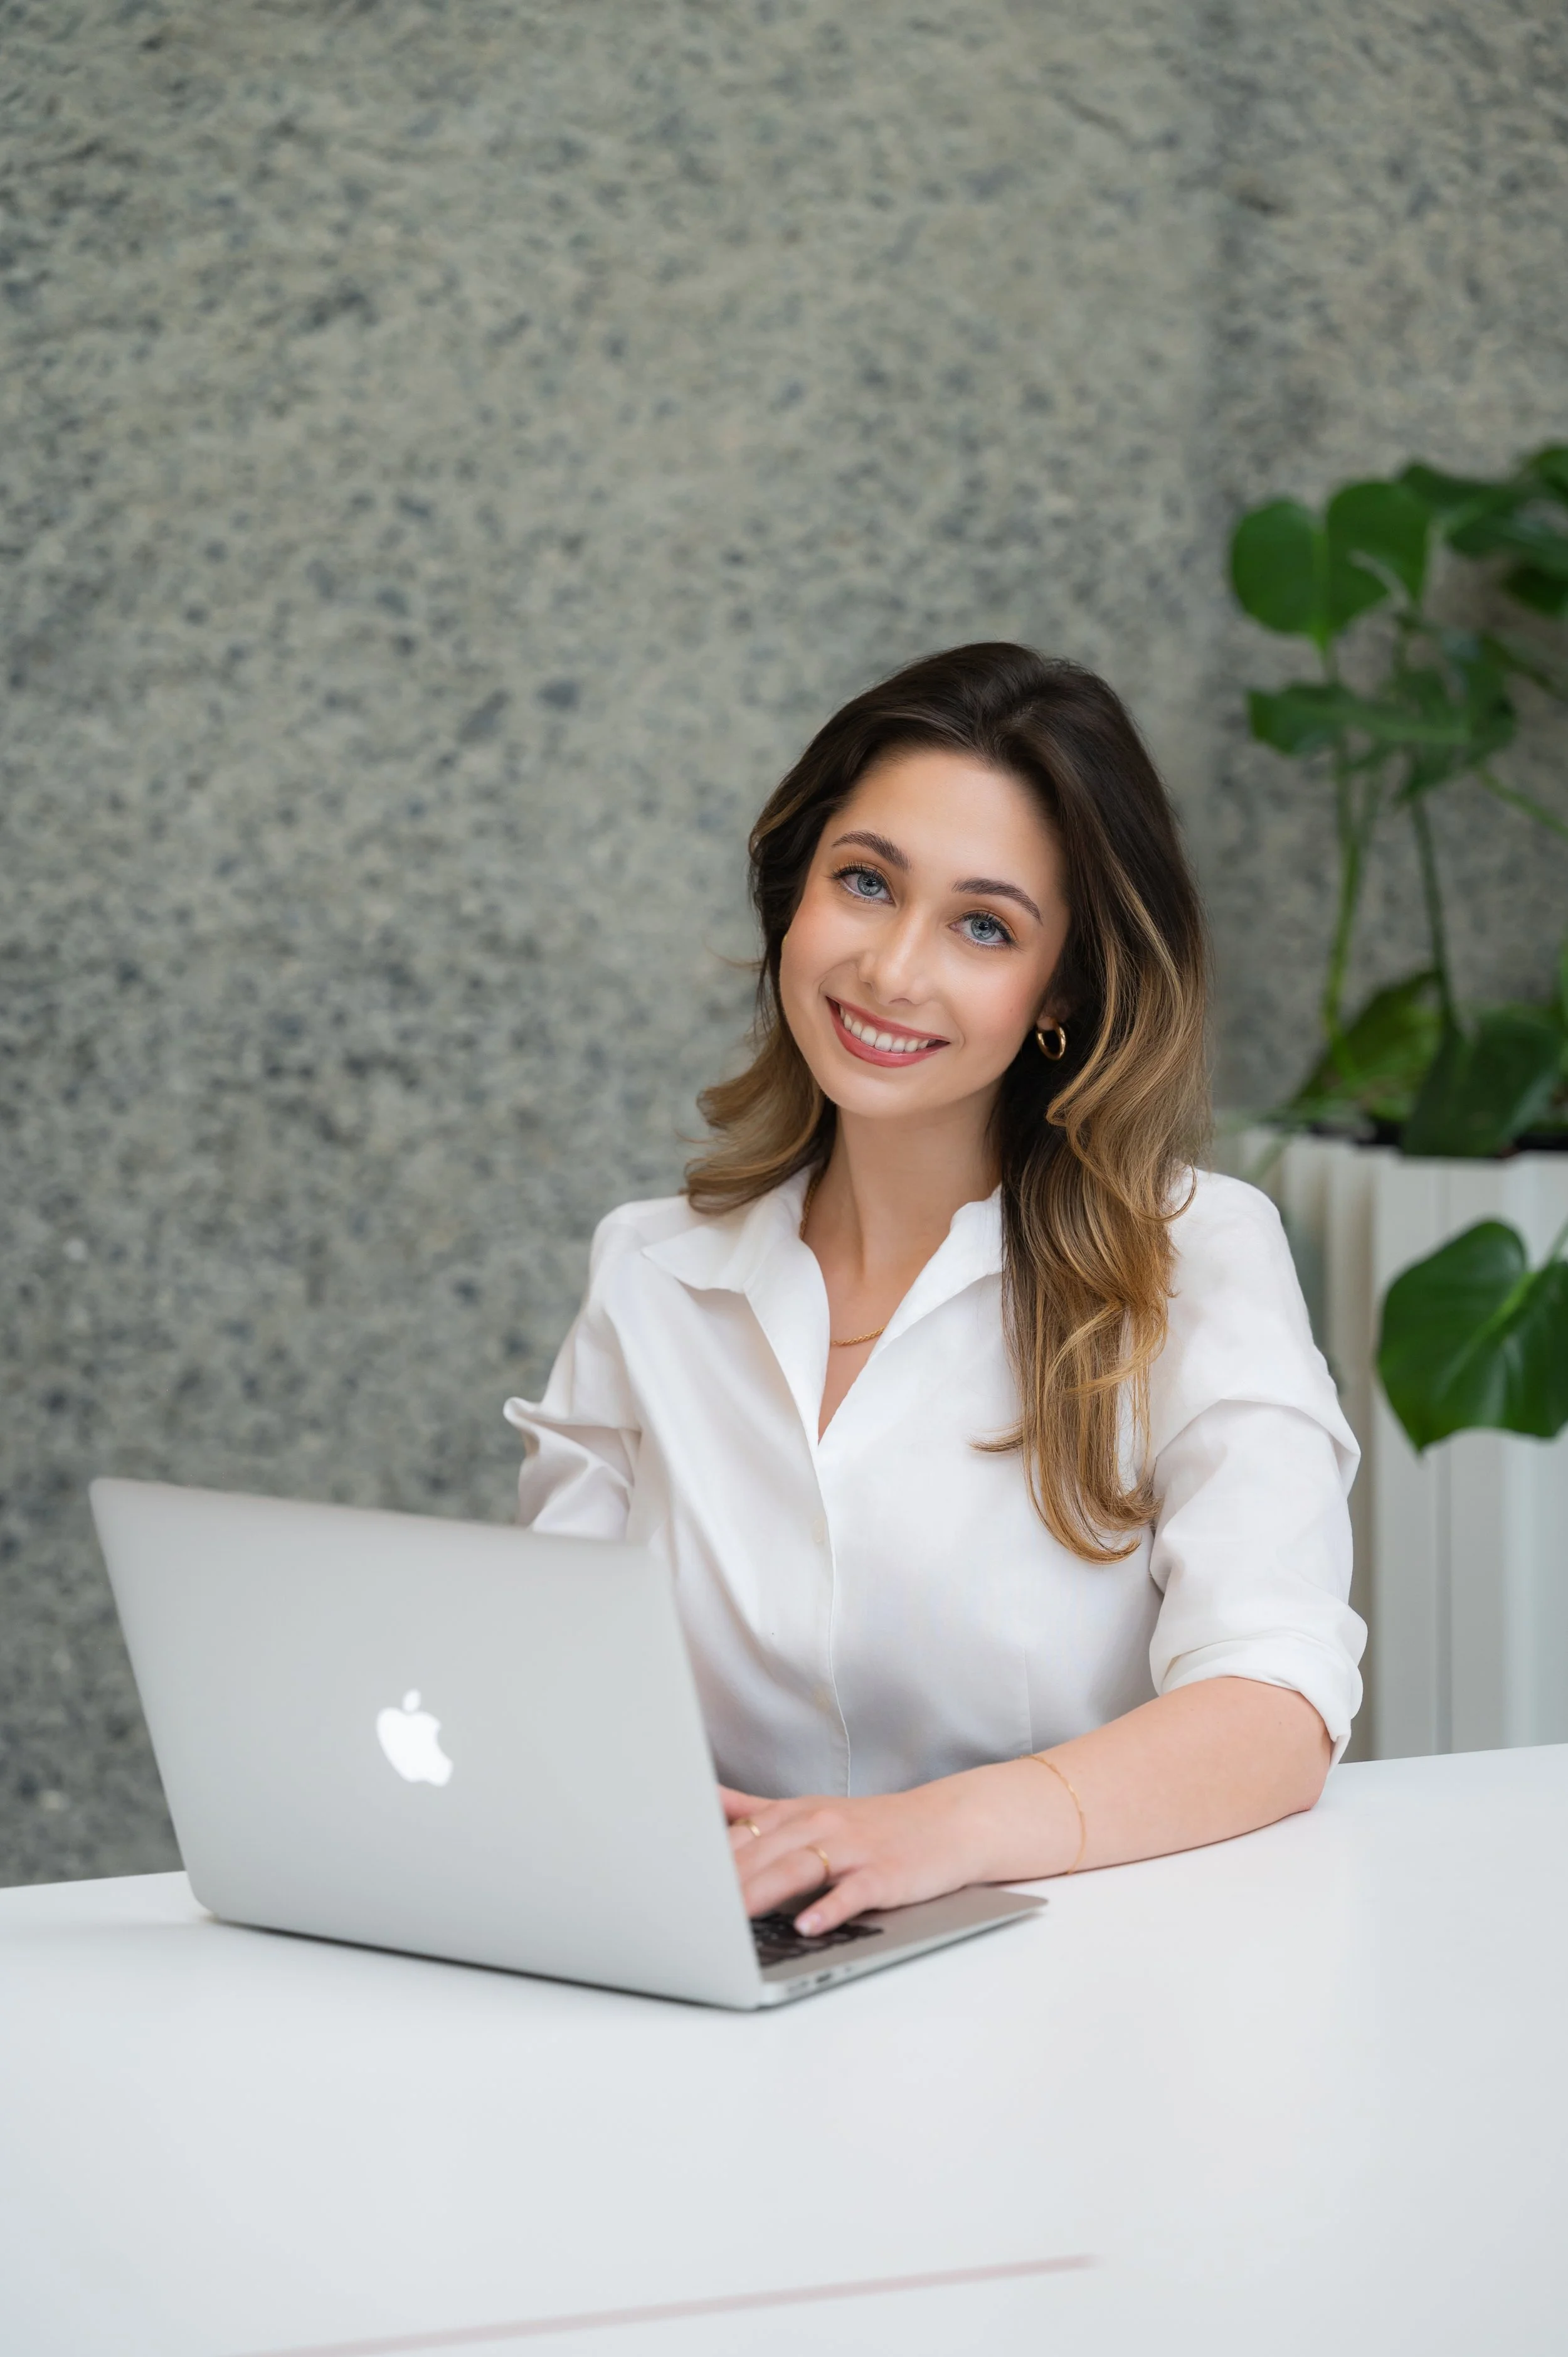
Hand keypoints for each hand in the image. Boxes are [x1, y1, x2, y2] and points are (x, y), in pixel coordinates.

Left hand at [719, 1764, 1070, 1935]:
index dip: (704, 1858)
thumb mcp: (811, 1809)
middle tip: (685, 1906)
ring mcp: (855, 1849)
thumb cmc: (876, 1825)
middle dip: (723, 1880)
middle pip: (762, 1851)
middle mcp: (821, 1825)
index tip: (669, 1879)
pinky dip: (830, 1908)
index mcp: (798, 1813)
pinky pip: (853, 1892)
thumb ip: (755, 1807)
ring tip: (730, 1916)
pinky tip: (808, 1925)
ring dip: (763, 1890)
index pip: (742, 1834)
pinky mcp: (886, 1874)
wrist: (950, 1824)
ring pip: (799, 1867)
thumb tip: (702, 1798)